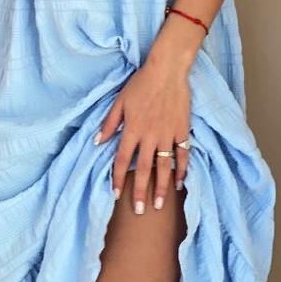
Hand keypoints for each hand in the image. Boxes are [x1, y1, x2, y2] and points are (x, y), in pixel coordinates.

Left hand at [94, 48, 191, 212]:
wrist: (167, 70)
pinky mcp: (182, 130)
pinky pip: (183, 154)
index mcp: (132, 129)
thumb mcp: (119, 101)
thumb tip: (98, 142)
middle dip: (141, 192)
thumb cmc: (140, 84)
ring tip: (160, 205)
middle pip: (144, 169)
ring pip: (164, 166)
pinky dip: (182, 170)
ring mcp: (167, 134)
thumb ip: (109, 123)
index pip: (122, 160)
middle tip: (140, 211)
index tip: (116, 194)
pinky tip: (179, 183)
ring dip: (162, 187)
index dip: (118, 178)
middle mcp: (149, 136)